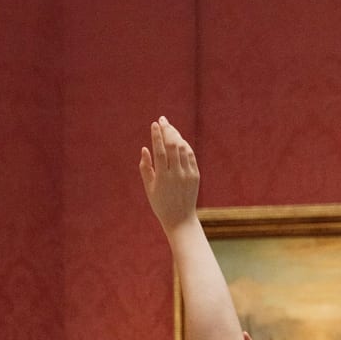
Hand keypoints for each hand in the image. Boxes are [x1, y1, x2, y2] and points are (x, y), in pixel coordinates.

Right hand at [139, 117, 199, 231]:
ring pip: (183, 148)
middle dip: (167, 130)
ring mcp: (188, 175)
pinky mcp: (196, 175)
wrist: (180, 219)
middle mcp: (177, 175)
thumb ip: (145, 168)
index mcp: (163, 178)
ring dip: (176, 135)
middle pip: (173, 146)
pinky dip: (184, 145)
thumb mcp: (149, 188)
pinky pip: (190, 155)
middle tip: (162, 120)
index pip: (160, 151)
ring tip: (169, 128)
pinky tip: (178, 139)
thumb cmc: (161, 204)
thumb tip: (145, 148)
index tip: (154, 124)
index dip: (157, 136)